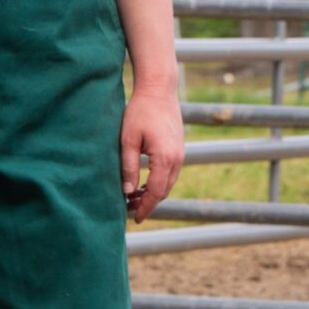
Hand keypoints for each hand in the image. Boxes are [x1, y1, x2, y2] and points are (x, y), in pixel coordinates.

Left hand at [120, 86, 184, 224]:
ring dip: (153, 193)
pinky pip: (170, 174)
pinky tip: (143, 183)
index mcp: (165, 158)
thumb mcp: (128, 139)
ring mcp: (181, 154)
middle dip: (148, 203)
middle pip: (164, 191)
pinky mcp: (179, 149)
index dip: (145, 208)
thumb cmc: (140, 111)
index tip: (135, 219)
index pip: (156, 193)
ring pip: (168, 184)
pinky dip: (158, 182)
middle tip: (128, 209)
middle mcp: (177, 159)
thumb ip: (129, 167)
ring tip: (133, 197)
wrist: (159, 89)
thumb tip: (127, 192)